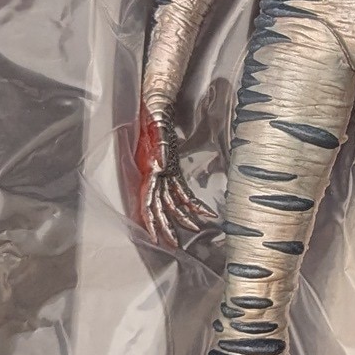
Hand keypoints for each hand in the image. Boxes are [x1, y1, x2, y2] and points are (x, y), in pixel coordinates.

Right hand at [135, 102, 216, 246]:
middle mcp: (155, 177)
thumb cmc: (153, 120)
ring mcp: (164, 175)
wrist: (156, 109)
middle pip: (160, 208)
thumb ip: (158, 151)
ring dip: (183, 217)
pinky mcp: (173, 171)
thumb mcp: (155, 134)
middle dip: (167, 227)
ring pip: (172, 202)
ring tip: (196, 230)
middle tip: (174, 246)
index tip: (155, 238)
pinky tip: (205, 212)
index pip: (148, 203)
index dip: (151, 221)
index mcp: (148, 172)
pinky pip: (182, 191)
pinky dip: (193, 203)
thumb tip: (160, 168)